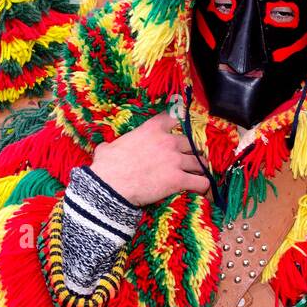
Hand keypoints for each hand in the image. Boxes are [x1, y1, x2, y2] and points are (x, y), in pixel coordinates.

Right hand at [89, 112, 209, 206]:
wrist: (109, 188)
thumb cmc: (106, 168)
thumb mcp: (107, 149)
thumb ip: (111, 145)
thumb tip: (104, 148)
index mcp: (151, 130)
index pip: (174, 118)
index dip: (179, 122)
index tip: (181, 128)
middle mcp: (168, 142)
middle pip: (191, 143)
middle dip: (191, 151)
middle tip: (189, 159)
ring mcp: (175, 160)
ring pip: (199, 162)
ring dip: (199, 168)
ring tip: (197, 174)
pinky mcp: (179, 180)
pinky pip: (201, 182)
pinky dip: (203, 186)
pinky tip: (201, 189)